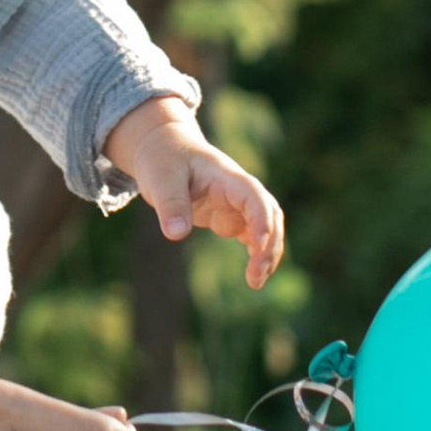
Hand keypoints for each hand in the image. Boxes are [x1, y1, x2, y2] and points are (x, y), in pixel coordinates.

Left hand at [104, 93, 285, 289]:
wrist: (163, 147)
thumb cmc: (162, 158)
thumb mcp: (160, 178)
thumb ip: (170, 203)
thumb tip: (176, 234)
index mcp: (226, 176)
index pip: (254, 196)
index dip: (260, 220)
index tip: (255, 245)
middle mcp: (238, 190)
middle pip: (269, 214)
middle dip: (269, 244)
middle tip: (256, 276)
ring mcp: (236, 204)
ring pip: (266, 227)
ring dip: (266, 253)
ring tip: (255, 283)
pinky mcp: (228, 216)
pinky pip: (252, 235)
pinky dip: (256, 254)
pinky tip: (253, 276)